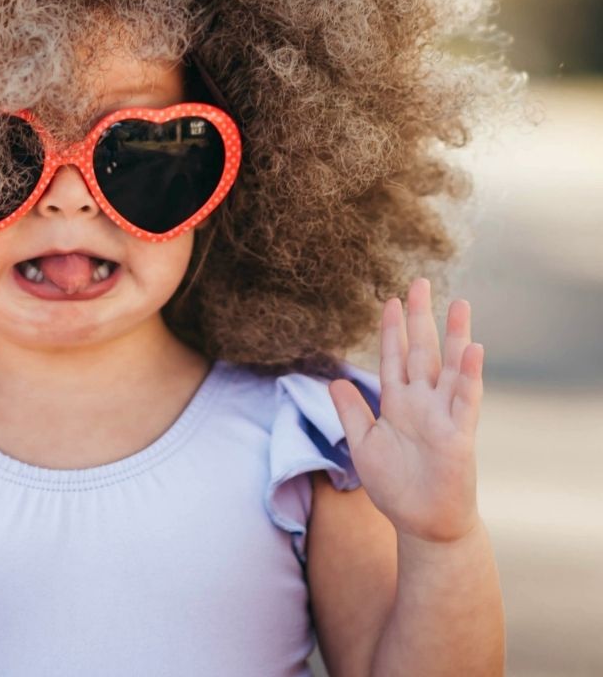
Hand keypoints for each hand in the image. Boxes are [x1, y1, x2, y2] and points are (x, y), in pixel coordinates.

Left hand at [328, 278, 483, 543]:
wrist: (422, 525)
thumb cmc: (395, 487)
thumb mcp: (363, 444)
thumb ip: (350, 412)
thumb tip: (334, 379)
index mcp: (397, 403)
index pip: (394, 357)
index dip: (392, 329)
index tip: (391, 300)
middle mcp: (422, 402)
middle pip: (422, 351)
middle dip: (421, 318)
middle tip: (420, 282)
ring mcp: (443, 416)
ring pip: (449, 367)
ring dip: (455, 336)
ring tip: (458, 304)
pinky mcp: (460, 435)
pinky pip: (466, 400)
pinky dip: (470, 375)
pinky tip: (474, 349)